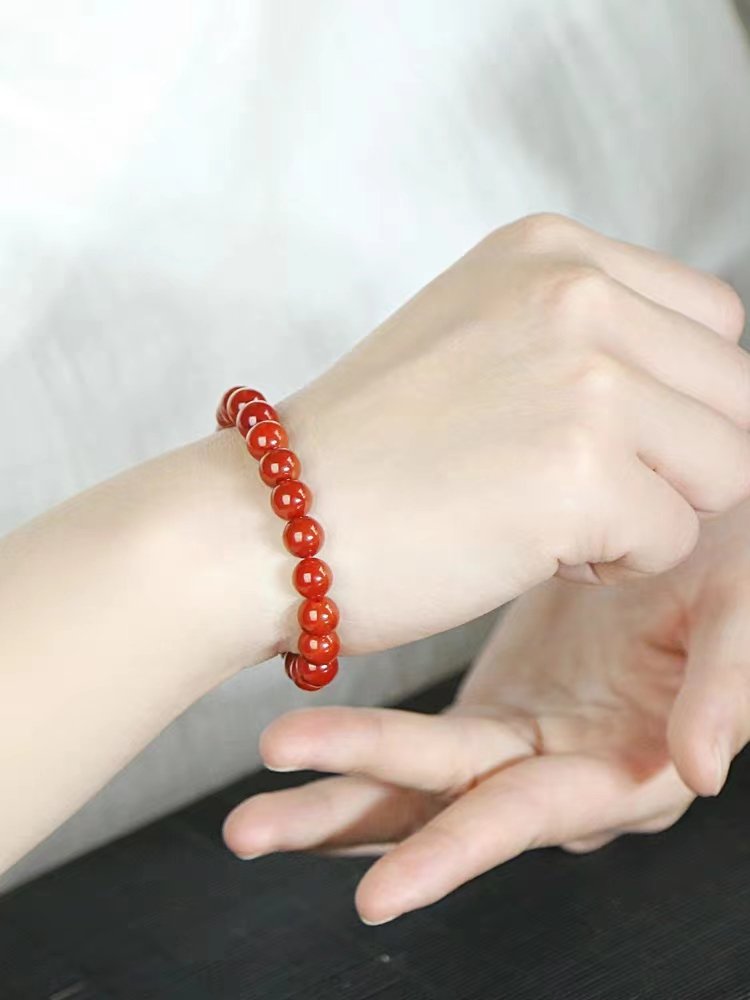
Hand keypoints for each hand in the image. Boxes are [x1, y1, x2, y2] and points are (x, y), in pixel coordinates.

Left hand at [223, 500, 749, 923]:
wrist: (697, 521)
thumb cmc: (731, 567)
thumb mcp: (741, 614)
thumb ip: (726, 688)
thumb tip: (704, 771)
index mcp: (625, 764)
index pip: (525, 811)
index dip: (456, 847)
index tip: (378, 886)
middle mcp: (564, 769)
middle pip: (446, 804)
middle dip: (353, 818)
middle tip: (254, 828)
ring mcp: (523, 739)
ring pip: (420, 783)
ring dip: (334, 795)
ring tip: (247, 818)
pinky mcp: (500, 703)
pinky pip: (421, 743)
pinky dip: (360, 752)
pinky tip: (300, 758)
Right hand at [280, 213, 749, 653]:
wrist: (263, 520)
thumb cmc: (364, 453)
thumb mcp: (478, 338)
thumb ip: (585, 337)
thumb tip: (695, 387)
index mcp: (551, 249)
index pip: (713, 322)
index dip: (671, 401)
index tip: (592, 439)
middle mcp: (576, 291)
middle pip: (733, 394)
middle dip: (673, 460)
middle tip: (567, 488)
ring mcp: (583, 377)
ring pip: (724, 468)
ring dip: (648, 510)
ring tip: (543, 516)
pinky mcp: (581, 472)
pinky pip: (675, 540)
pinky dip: (614, 563)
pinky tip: (524, 548)